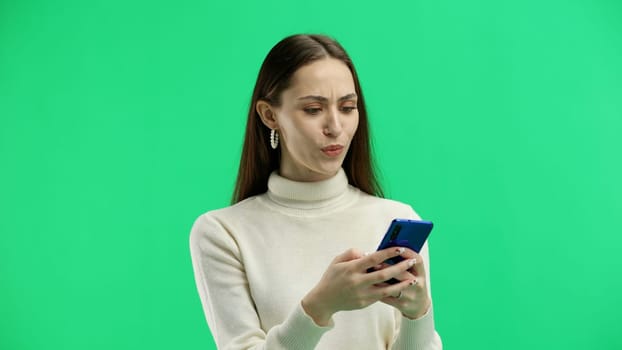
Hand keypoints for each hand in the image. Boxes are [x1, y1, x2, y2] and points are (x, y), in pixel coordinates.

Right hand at [301, 247, 416, 325]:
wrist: (324, 300)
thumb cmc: (332, 276)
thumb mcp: (337, 261)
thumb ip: (352, 253)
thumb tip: (369, 253)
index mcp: (351, 268)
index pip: (373, 259)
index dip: (388, 253)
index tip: (400, 249)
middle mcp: (358, 282)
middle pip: (383, 274)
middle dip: (400, 267)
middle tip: (412, 261)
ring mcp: (362, 294)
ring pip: (386, 289)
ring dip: (401, 283)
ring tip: (413, 278)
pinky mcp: (364, 303)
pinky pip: (382, 296)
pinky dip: (393, 291)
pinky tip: (401, 287)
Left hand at [376, 248, 430, 318]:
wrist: (419, 306)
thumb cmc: (412, 283)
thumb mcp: (414, 271)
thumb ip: (403, 260)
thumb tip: (386, 248)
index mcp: (421, 273)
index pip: (417, 260)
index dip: (406, 252)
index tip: (394, 247)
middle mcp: (418, 284)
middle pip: (403, 273)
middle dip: (387, 267)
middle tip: (374, 262)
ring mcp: (411, 296)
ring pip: (393, 287)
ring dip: (379, 280)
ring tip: (368, 273)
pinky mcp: (402, 305)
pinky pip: (387, 297)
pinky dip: (377, 290)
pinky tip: (369, 285)